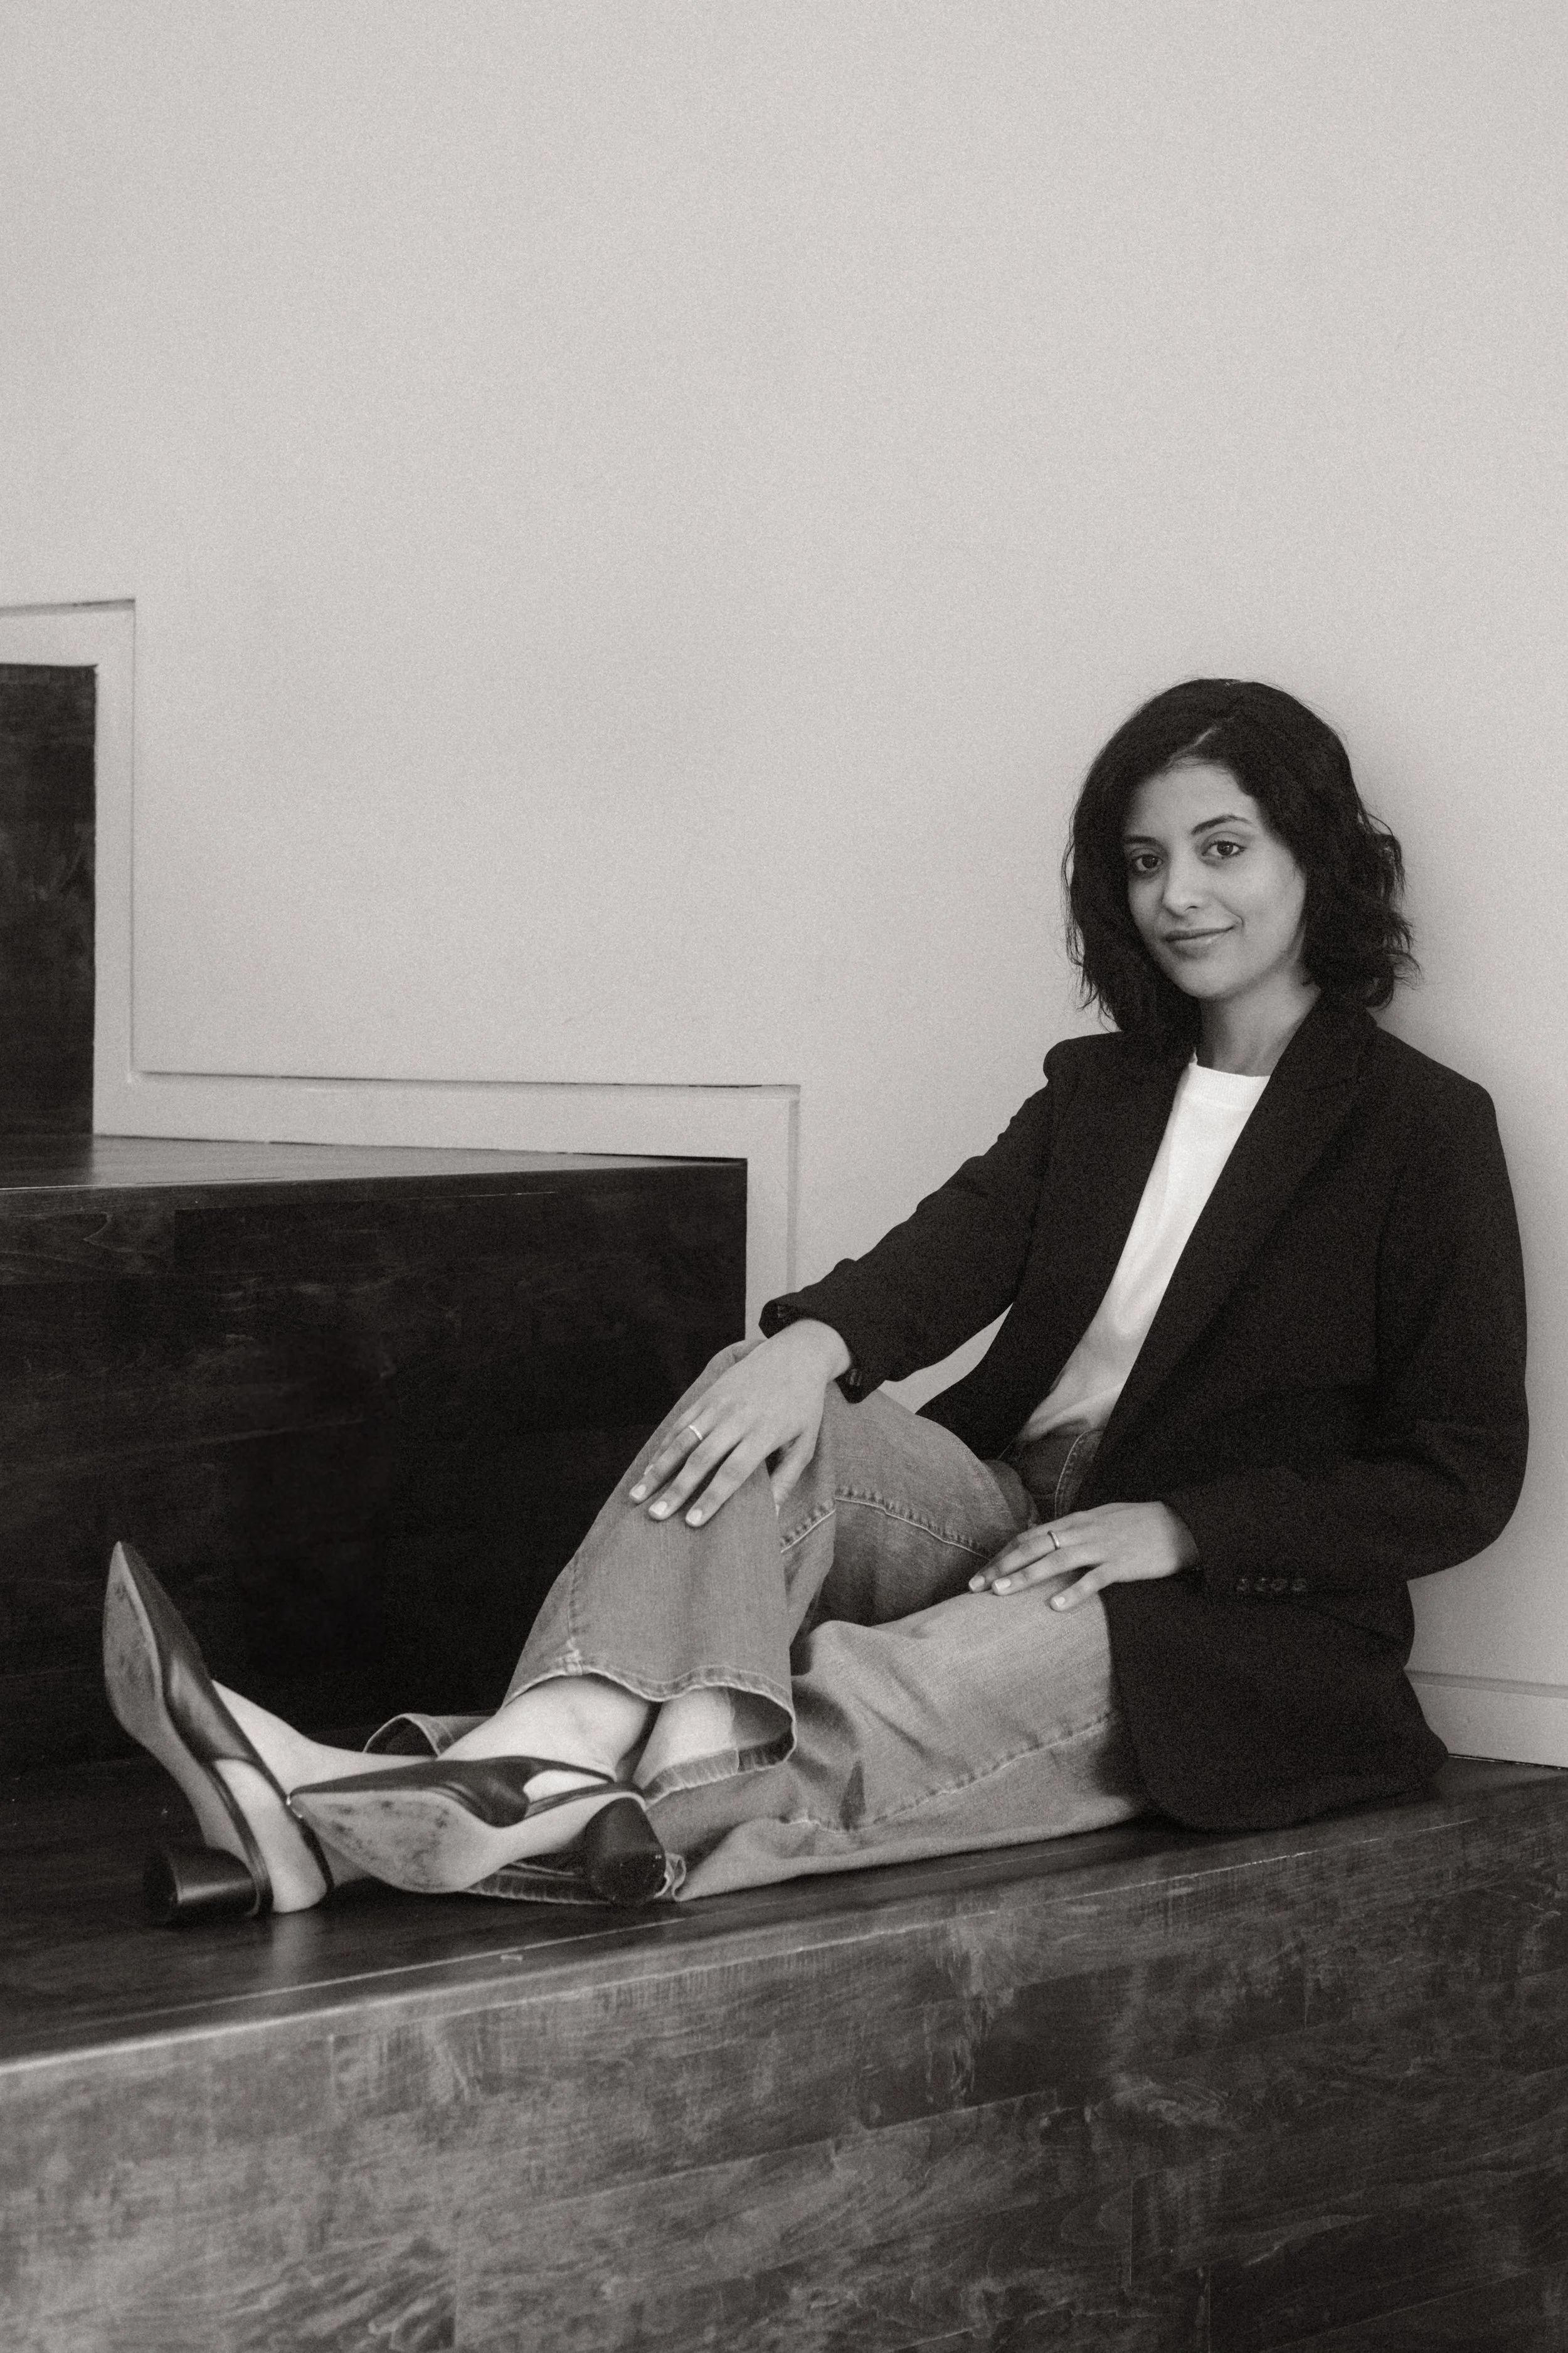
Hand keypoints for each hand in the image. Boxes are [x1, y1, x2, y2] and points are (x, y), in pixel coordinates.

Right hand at [628, 1320, 851, 1528]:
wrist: (796, 1354)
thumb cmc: (803, 1406)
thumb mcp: (805, 1443)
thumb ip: (787, 1479)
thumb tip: (773, 1516)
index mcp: (763, 1433)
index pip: (733, 1471)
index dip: (711, 1497)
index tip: (692, 1522)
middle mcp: (737, 1418)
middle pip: (701, 1459)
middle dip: (675, 1489)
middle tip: (655, 1515)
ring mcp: (719, 1404)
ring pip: (683, 1440)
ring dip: (658, 1469)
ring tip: (638, 1495)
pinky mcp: (708, 1394)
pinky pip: (681, 1423)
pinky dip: (663, 1446)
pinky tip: (650, 1467)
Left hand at [969, 1500, 1197, 1607]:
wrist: (1181, 1524)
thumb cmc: (1139, 1524)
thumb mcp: (1101, 1520)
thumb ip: (1074, 1531)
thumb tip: (1046, 1541)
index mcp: (1077, 1520)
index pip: (1030, 1536)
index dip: (1003, 1554)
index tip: (982, 1572)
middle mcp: (1084, 1531)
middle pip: (1034, 1546)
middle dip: (1003, 1566)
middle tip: (977, 1587)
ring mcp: (1103, 1547)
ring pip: (1057, 1560)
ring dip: (1026, 1576)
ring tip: (1001, 1592)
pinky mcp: (1123, 1565)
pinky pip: (1094, 1579)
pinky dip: (1074, 1592)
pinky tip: (1055, 1606)